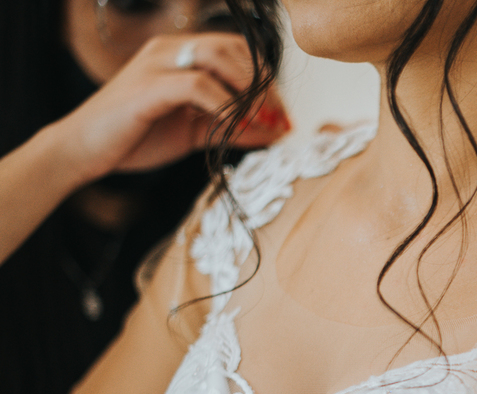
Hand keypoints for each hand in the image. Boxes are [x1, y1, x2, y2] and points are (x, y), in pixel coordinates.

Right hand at [49, 33, 288, 183]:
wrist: (84, 151)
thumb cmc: (136, 138)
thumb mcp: (196, 132)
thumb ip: (233, 127)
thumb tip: (277, 132)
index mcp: (179, 55)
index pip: (236, 49)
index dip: (265, 79)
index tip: (282, 113)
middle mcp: (168, 50)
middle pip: (232, 49)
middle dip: (264, 84)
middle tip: (279, 118)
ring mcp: (157, 64)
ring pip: (218, 57)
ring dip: (249, 90)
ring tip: (264, 121)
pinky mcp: (148, 87)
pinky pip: (198, 85)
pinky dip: (226, 105)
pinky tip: (240, 127)